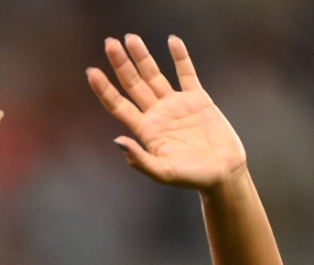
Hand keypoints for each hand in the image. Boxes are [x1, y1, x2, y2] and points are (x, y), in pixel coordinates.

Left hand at [88, 35, 246, 190]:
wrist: (222, 172)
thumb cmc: (191, 177)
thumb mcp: (162, 172)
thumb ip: (139, 159)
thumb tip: (117, 141)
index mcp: (145, 130)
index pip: (118, 105)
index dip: (104, 89)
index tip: (91, 71)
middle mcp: (156, 114)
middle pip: (132, 84)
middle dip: (120, 64)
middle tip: (109, 43)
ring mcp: (176, 105)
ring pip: (154, 75)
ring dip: (143, 57)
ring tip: (130, 38)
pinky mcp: (198, 99)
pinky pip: (187, 73)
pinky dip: (180, 57)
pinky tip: (172, 41)